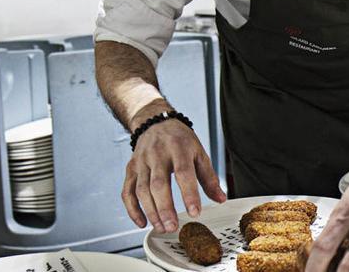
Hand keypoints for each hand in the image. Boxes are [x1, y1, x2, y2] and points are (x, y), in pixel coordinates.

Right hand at [122, 107, 226, 232]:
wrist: (156, 122)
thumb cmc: (180, 139)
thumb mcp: (199, 153)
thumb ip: (209, 177)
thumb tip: (220, 198)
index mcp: (179, 148)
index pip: (183, 172)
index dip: (189, 194)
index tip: (194, 212)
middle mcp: (157, 154)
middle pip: (158, 184)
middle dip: (165, 208)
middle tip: (173, 226)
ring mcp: (141, 162)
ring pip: (142, 190)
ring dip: (150, 212)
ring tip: (162, 227)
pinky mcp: (131, 169)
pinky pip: (127, 191)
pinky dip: (132, 209)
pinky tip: (142, 222)